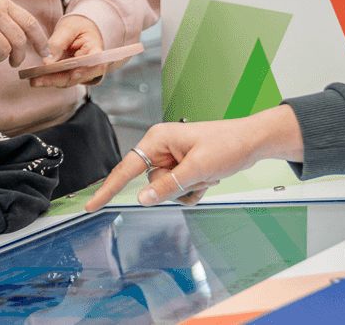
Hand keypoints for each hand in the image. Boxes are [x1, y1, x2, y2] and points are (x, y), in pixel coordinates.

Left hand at [27, 15, 107, 88]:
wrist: (79, 29)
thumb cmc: (77, 26)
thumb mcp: (69, 28)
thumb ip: (59, 43)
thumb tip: (47, 62)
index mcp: (97, 52)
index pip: (96, 64)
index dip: (86, 71)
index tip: (73, 73)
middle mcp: (91, 67)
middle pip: (77, 76)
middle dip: (57, 79)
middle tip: (38, 80)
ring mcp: (81, 73)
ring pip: (67, 80)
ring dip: (50, 81)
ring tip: (33, 80)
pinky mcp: (70, 74)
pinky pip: (60, 78)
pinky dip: (48, 78)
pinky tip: (35, 78)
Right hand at [83, 105, 304, 210]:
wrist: (253, 141)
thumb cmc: (227, 144)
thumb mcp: (197, 168)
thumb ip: (168, 185)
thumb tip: (142, 198)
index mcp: (157, 139)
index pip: (126, 169)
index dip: (108, 189)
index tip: (92, 206)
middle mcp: (160, 149)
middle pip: (152, 184)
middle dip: (176, 186)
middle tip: (199, 173)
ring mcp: (172, 159)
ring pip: (167, 190)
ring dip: (189, 188)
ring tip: (208, 173)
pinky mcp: (182, 168)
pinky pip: (179, 190)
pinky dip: (195, 189)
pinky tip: (209, 178)